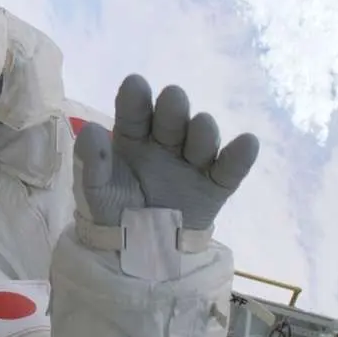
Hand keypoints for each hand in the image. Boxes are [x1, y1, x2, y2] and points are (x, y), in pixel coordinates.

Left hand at [75, 74, 258, 230]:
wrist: (137, 252)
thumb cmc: (112, 212)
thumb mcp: (94, 190)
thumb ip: (92, 162)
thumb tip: (91, 130)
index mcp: (133, 138)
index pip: (134, 114)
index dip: (135, 99)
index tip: (135, 84)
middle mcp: (164, 144)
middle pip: (172, 119)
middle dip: (173, 108)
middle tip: (173, 98)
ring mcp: (191, 163)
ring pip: (202, 139)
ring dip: (203, 131)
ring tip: (200, 126)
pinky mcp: (214, 186)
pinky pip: (230, 169)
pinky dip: (240, 157)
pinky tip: (247, 143)